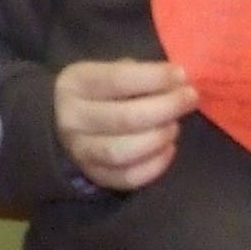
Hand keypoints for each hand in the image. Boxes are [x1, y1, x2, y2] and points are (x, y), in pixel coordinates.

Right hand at [54, 59, 196, 191]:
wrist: (60, 122)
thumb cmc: (97, 91)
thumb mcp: (106, 71)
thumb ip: (138, 73)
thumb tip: (176, 82)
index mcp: (76, 84)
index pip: (116, 80)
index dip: (154, 78)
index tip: (181, 75)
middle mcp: (73, 119)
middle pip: (124, 118)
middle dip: (166, 108)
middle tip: (190, 99)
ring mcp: (81, 151)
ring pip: (123, 151)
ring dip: (158, 138)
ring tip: (174, 126)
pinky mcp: (94, 175)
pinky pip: (127, 178)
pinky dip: (155, 166)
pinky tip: (168, 149)